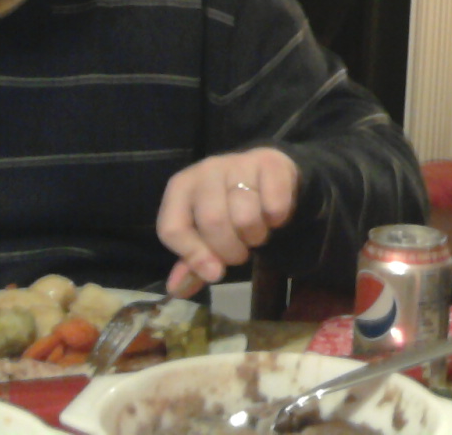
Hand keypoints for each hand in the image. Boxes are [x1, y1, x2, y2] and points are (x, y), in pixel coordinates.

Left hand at [156, 147, 299, 291]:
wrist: (264, 174)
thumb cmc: (228, 207)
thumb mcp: (204, 233)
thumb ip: (191, 262)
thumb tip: (177, 290)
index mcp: (181, 187)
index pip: (173, 228)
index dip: (193, 256)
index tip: (215, 274)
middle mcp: (206, 170)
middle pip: (213, 222)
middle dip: (230, 250)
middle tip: (240, 254)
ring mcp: (238, 162)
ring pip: (246, 217)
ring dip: (255, 237)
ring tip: (256, 233)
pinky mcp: (270, 162)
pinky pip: (275, 205)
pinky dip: (277, 221)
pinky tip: (274, 217)